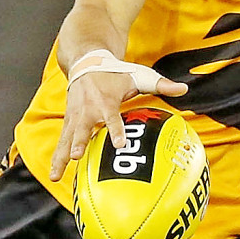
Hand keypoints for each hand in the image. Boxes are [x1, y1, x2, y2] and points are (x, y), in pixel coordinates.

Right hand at [48, 51, 185, 182]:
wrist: (87, 62)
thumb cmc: (117, 73)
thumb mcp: (140, 75)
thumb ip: (162, 85)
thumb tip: (184, 89)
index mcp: (106, 100)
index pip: (112, 117)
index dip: (116, 130)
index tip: (120, 144)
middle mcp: (88, 110)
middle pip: (82, 129)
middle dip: (79, 142)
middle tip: (76, 156)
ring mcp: (75, 116)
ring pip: (66, 139)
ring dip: (61, 157)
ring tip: (55, 176)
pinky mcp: (68, 121)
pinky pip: (61, 141)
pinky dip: (57, 157)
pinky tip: (55, 175)